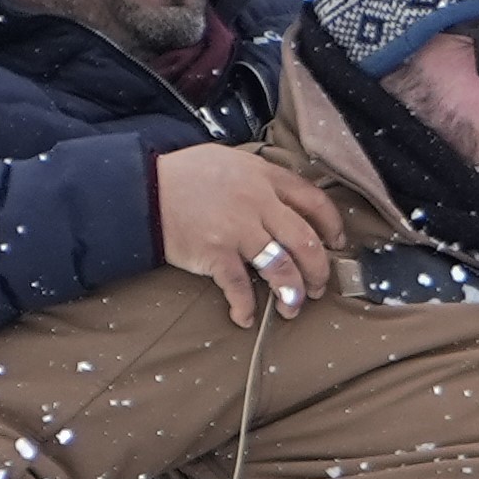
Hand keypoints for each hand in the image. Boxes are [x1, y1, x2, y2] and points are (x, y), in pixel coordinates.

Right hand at [154, 144, 345, 327]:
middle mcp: (257, 202)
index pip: (314, 201)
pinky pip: (239, 286)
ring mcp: (237, 228)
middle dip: (318, 270)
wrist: (142, 188)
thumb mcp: (229, 161)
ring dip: (293, 294)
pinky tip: (245, 316)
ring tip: (292, 307)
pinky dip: (245, 306)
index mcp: (264, 176)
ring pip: (282, 268)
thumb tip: (284, 200)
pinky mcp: (215, 252)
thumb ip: (259, 178)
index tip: (336, 243)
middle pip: (305, 241)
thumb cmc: (184, 175)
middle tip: (318, 287)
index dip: (332, 226)